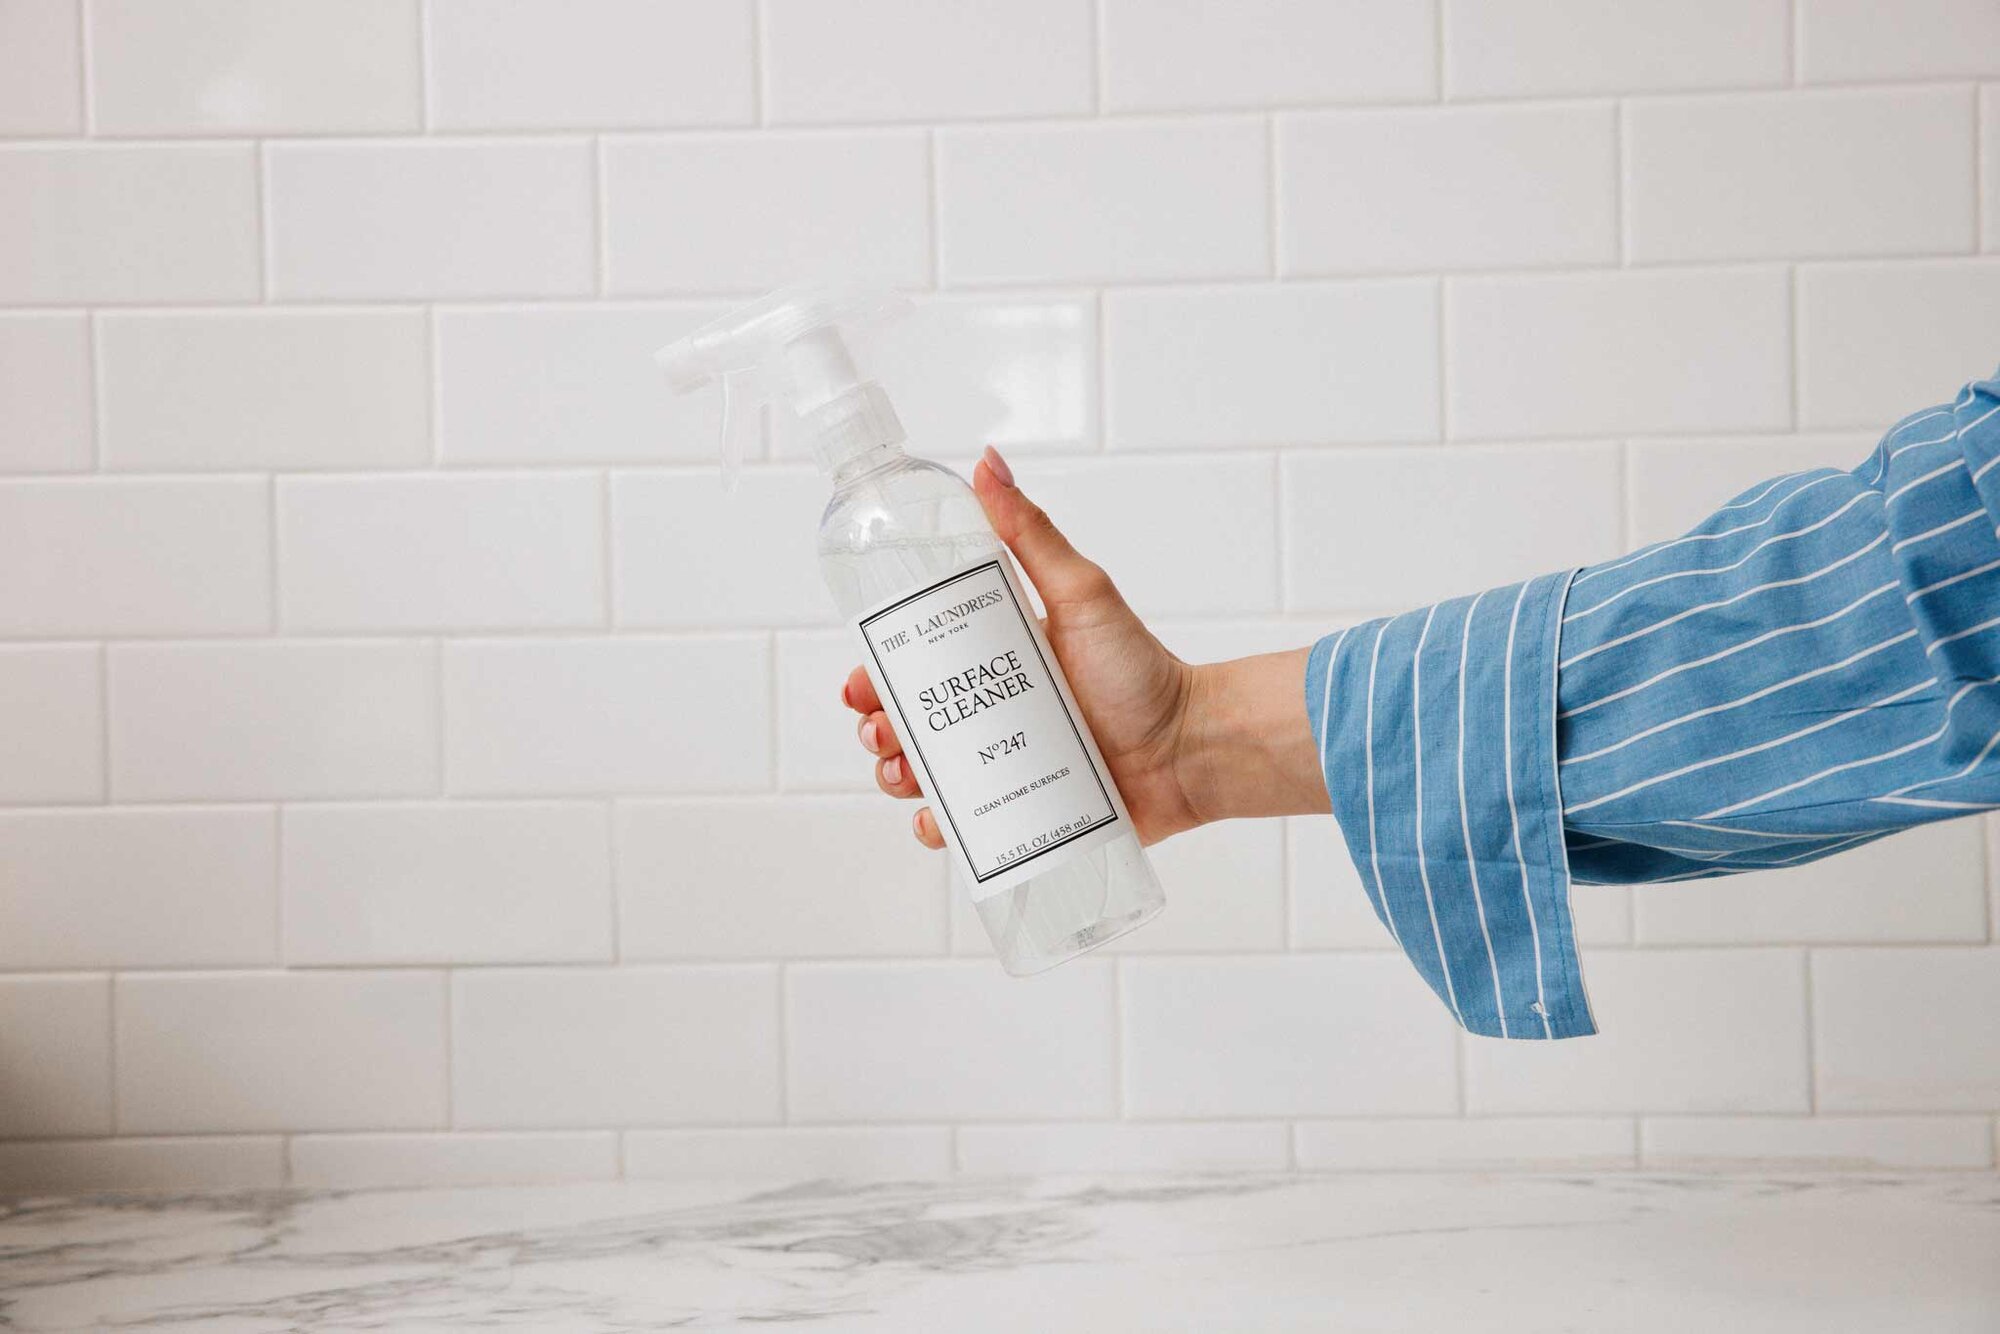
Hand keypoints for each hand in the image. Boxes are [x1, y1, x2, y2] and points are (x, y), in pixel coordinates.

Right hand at [840, 446, 1329, 850]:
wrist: (1192, 747)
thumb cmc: (1143, 668)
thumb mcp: (1080, 593)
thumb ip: (1031, 533)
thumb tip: (986, 462)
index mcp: (992, 660)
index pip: (914, 666)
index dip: (875, 676)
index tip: (860, 682)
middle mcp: (991, 714)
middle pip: (907, 724)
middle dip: (877, 729)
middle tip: (882, 730)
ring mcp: (1003, 767)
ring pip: (925, 777)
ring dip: (895, 777)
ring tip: (904, 774)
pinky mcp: (1022, 815)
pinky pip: (964, 831)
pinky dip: (937, 830)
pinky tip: (935, 824)